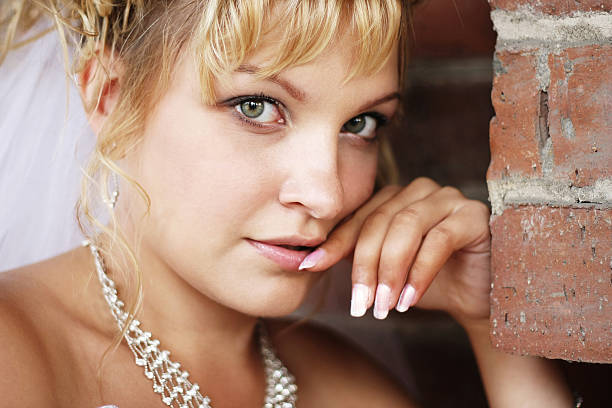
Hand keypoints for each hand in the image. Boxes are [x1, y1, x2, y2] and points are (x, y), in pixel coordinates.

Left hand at [300, 177, 490, 322]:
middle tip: (360, 304)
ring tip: (383, 307)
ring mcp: (448, 197)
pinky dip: (419, 273)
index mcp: (395, 197)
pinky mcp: (473, 215)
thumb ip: (355, 257)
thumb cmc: (426, 282)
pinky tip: (408, 300)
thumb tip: (309, 259)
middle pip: (380, 221)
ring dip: (390, 271)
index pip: (359, 216)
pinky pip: (438, 240)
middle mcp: (420, 190)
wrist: (473, 299)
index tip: (309, 266)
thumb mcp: (383, 270)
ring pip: (405, 227)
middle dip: (365, 266)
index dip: (335, 243)